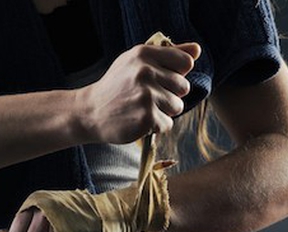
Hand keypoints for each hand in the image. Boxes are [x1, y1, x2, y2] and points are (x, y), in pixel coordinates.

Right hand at [76, 42, 200, 143]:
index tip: (161, 79)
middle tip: (146, 97)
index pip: (186, 62)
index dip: (177, 74)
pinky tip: (139, 120)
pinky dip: (156, 126)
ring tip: (142, 108)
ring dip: (164, 112)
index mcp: (144, 54)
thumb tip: (197, 50)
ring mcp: (146, 94)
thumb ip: (169, 54)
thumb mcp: (137, 62)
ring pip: (177, 107)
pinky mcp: (147, 117)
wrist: (90, 112)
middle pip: (184, 87)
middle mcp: (145, 71)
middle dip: (170, 95)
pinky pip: (168, 124)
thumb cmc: (118, 86)